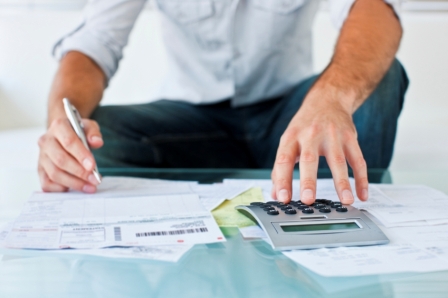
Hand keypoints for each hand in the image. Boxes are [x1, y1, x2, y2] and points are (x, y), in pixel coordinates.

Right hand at [38, 117, 102, 192]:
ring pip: (55, 173)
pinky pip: (47, 183)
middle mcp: (46, 141)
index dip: (81, 155)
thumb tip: (97, 142)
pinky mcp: (40, 170)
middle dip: (80, 172)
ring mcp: (41, 157)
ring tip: (90, 186)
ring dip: (74, 183)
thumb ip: (93, 133)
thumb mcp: (88, 127)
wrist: (64, 135)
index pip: (69, 142)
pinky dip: (61, 188)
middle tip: (94, 180)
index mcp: (58, 127)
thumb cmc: (78, 132)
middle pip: (61, 160)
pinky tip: (75, 188)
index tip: (92, 166)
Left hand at [271, 90, 368, 204]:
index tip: (282, 198)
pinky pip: (358, 160)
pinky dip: (362, 179)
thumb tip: (276, 194)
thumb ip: (280, 168)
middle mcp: (310, 135)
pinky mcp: (350, 137)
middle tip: (308, 200)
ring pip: (338, 161)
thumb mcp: (288, 141)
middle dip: (308, 181)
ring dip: (342, 183)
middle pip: (309, 160)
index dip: (282, 180)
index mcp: (291, 138)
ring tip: (346, 201)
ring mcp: (332, 136)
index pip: (283, 160)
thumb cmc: (304, 126)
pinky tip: (362, 195)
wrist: (327, 100)